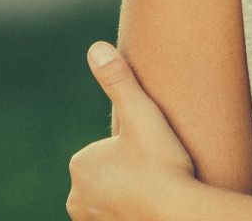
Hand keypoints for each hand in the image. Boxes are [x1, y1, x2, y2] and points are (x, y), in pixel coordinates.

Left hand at [67, 41, 201, 220]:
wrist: (175, 214)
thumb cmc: (161, 164)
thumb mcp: (143, 115)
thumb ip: (119, 80)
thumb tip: (96, 47)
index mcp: (81, 162)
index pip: (109, 149)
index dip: (135, 149)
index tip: (154, 155)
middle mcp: (76, 194)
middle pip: (110, 173)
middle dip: (130, 172)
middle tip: (158, 172)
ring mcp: (88, 219)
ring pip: (112, 196)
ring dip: (130, 193)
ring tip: (157, 191)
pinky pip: (117, 216)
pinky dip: (130, 212)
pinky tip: (150, 208)